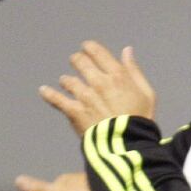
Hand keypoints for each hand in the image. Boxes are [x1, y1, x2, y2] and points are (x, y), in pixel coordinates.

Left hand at [40, 41, 155, 134]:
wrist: (128, 143)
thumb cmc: (141, 120)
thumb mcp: (147, 93)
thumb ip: (134, 70)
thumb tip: (127, 51)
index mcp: (118, 76)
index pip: (98, 53)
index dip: (90, 47)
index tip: (86, 47)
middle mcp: (99, 82)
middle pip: (81, 62)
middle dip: (77, 60)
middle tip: (76, 60)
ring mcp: (85, 96)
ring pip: (69, 80)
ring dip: (67, 80)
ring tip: (65, 81)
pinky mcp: (75, 111)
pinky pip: (57, 100)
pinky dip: (49, 94)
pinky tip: (43, 90)